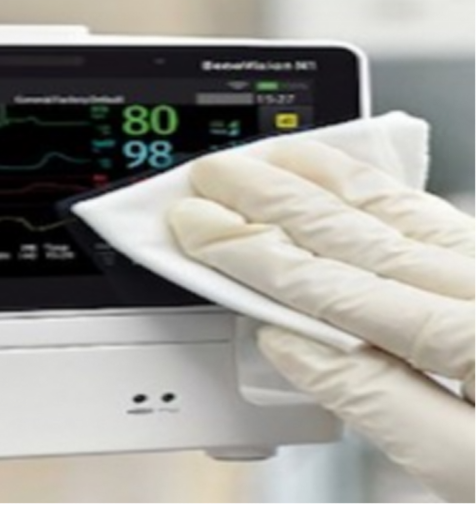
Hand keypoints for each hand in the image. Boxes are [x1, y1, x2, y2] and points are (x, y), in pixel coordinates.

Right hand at [167, 141, 475, 501]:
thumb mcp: (465, 471)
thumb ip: (376, 403)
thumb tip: (293, 344)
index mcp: (473, 339)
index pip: (332, 286)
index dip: (252, 252)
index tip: (198, 228)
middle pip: (358, 233)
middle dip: (272, 200)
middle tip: (212, 175)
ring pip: (400, 214)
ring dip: (324, 183)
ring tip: (271, 159)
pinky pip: (440, 220)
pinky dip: (386, 196)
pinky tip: (357, 186)